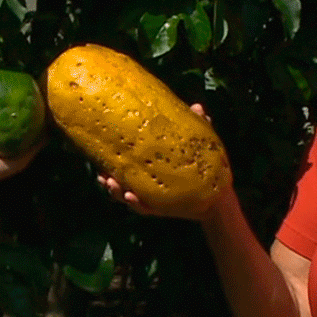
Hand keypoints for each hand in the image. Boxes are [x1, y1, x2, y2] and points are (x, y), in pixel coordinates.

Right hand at [96, 103, 220, 219]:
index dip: (108, 159)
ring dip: (117, 192)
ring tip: (114, 186)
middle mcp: (143, 183)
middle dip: (107, 179)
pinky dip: (136, 203)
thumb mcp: (195, 143)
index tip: (99, 153)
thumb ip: (195, 125)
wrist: (217, 193)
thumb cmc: (201, 164)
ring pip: (126, 196)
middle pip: (117, 181)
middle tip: (102, 174)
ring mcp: (150, 197)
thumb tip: (197, 107)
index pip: (123, 162)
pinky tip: (132, 197)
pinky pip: (144, 208)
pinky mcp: (160, 209)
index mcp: (146, 165)